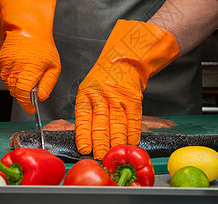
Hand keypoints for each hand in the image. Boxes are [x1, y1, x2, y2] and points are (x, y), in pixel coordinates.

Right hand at [0, 0, 59, 113]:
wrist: (27, 30)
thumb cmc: (43, 48)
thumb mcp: (54, 67)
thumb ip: (47, 85)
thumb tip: (40, 98)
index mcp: (28, 70)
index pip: (23, 94)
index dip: (27, 104)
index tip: (31, 109)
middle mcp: (13, 69)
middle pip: (16, 92)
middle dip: (25, 94)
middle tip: (34, 82)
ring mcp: (4, 66)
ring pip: (9, 86)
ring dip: (18, 84)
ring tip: (28, 70)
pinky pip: (4, 78)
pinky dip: (12, 77)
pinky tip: (20, 67)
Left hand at [75, 20, 179, 159]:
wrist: (123, 61)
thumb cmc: (103, 80)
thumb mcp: (88, 90)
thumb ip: (87, 111)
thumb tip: (86, 139)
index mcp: (87, 94)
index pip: (84, 118)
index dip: (84, 135)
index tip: (85, 149)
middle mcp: (102, 96)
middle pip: (101, 123)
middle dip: (101, 143)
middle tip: (101, 157)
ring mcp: (119, 97)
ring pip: (117, 123)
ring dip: (116, 141)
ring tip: (114, 153)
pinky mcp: (133, 99)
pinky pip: (133, 119)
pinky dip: (133, 133)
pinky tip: (131, 142)